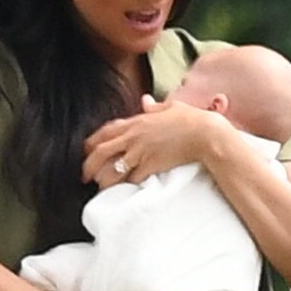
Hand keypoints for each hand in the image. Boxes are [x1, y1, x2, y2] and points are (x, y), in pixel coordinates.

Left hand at [82, 95, 219, 188]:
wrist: (205, 134)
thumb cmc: (191, 119)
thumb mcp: (170, 107)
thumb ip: (154, 106)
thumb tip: (145, 100)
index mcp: (137, 121)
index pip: (106, 131)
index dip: (92, 143)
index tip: (86, 152)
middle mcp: (134, 137)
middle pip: (101, 152)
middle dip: (89, 165)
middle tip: (85, 176)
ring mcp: (141, 152)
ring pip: (113, 169)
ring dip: (105, 179)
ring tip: (101, 187)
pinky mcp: (150, 166)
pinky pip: (132, 178)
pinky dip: (127, 185)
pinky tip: (124, 190)